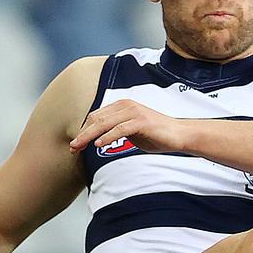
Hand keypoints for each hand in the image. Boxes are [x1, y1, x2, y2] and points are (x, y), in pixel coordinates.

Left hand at [69, 99, 187, 154]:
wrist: (179, 135)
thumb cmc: (156, 135)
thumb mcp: (131, 132)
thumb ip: (116, 131)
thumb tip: (98, 139)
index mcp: (122, 106)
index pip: (96, 117)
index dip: (83, 130)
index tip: (75, 144)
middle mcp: (126, 105)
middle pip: (96, 119)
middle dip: (82, 134)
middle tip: (73, 147)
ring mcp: (133, 112)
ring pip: (104, 123)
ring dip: (89, 136)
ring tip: (79, 147)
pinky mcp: (141, 121)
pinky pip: (119, 129)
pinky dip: (107, 137)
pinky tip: (99, 145)